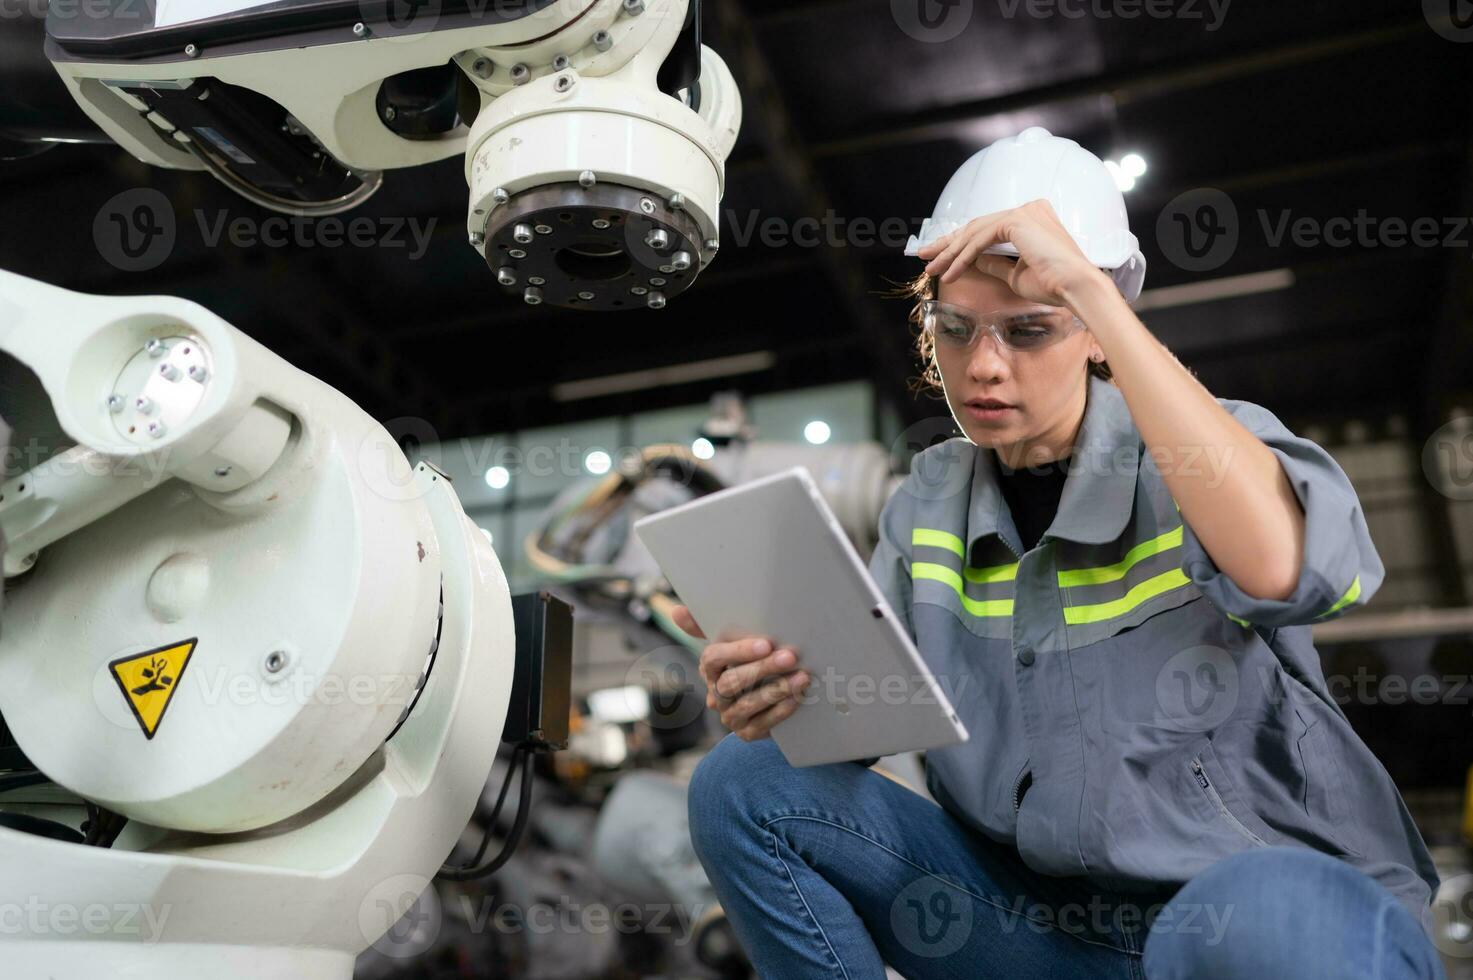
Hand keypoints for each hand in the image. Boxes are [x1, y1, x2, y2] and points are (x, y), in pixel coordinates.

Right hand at [671, 604, 810, 741]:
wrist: (765, 696)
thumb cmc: (749, 659)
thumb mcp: (732, 640)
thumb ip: (705, 625)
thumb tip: (676, 611)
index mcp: (709, 668)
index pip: (713, 658)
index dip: (738, 652)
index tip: (765, 644)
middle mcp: (716, 694)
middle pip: (732, 682)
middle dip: (763, 669)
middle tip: (790, 657)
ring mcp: (730, 716)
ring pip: (747, 704)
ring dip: (775, 690)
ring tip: (801, 677)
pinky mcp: (746, 733)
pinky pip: (761, 725)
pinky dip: (779, 712)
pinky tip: (796, 698)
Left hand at [916, 199, 1109, 307]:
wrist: (1075, 287)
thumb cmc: (1053, 285)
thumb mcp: (1015, 274)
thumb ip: (994, 262)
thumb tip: (972, 260)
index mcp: (1032, 218)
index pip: (987, 228)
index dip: (961, 243)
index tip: (939, 256)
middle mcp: (1028, 209)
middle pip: (977, 226)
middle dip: (948, 244)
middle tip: (924, 257)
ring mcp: (1023, 212)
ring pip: (975, 232)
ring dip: (950, 253)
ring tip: (932, 269)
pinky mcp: (1017, 221)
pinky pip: (981, 240)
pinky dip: (963, 257)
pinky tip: (949, 273)